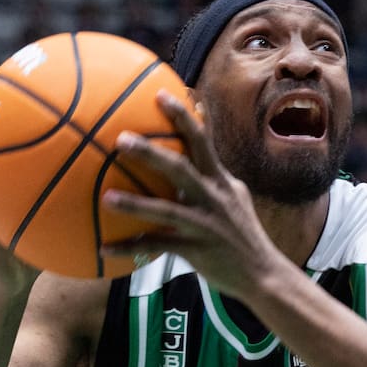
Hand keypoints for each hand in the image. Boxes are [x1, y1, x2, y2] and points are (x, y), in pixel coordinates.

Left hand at [101, 91, 278, 297]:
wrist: (263, 273)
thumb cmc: (241, 233)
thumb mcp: (235, 197)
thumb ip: (213, 178)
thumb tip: (192, 156)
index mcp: (221, 181)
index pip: (202, 141)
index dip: (183, 117)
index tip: (161, 94)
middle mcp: (214, 197)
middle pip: (181, 167)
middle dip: (151, 152)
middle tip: (121, 139)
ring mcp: (205, 224)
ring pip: (167, 210)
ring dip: (135, 204)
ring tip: (106, 197)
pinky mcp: (197, 250)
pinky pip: (158, 247)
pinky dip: (129, 247)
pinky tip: (104, 248)